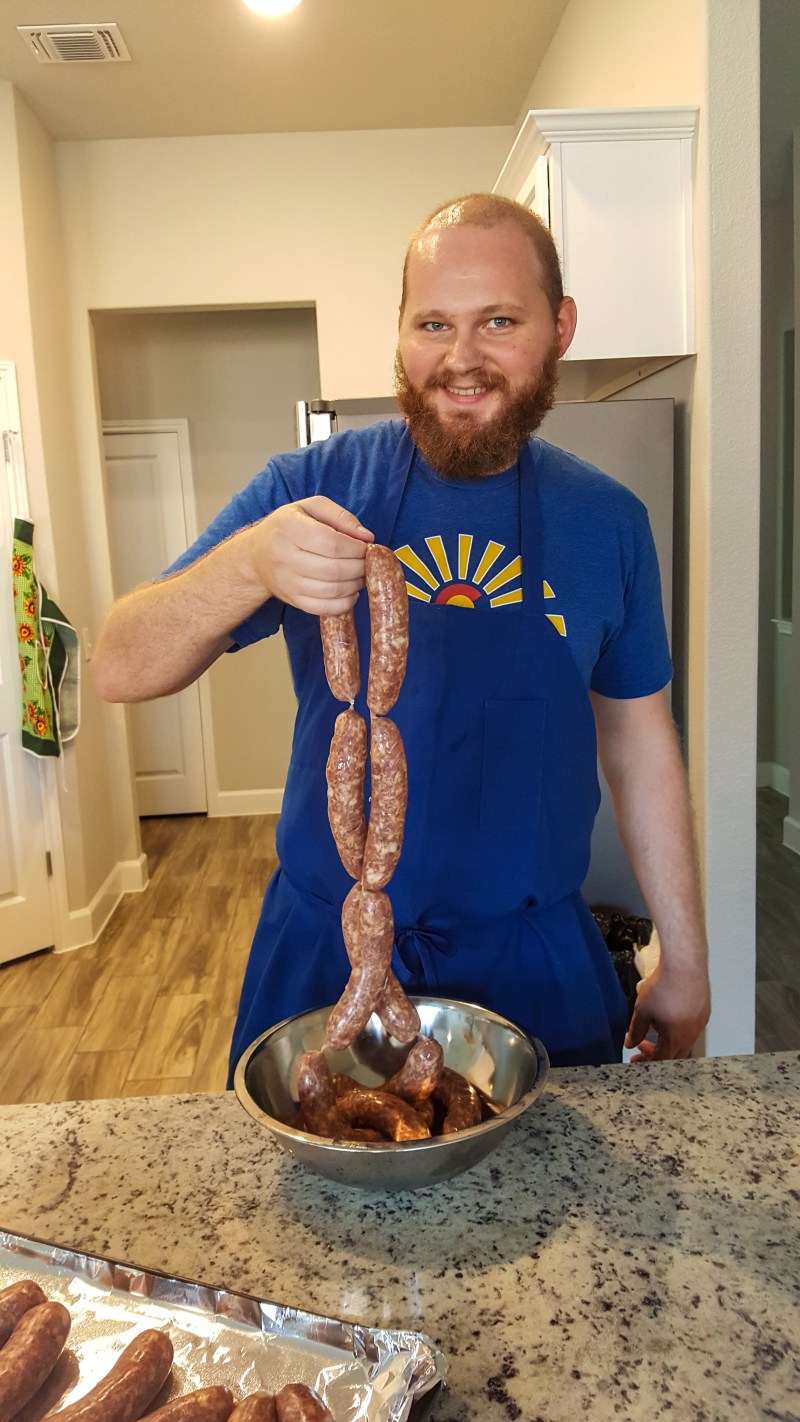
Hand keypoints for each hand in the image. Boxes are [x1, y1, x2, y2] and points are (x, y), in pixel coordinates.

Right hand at [245, 497, 373, 614]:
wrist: (256, 556)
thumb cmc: (288, 527)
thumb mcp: (310, 508)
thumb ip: (340, 516)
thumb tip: (367, 537)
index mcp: (290, 528)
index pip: (332, 543)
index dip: (356, 548)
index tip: (366, 547)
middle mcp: (285, 557)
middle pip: (334, 569)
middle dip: (360, 567)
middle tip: (367, 563)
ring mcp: (287, 582)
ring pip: (332, 590)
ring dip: (355, 585)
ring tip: (360, 575)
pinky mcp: (292, 600)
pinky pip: (324, 608)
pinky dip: (344, 603)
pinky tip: (350, 592)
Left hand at [625, 957, 710, 1060]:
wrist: (684, 965)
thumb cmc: (665, 986)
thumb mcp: (642, 1010)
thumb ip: (636, 1030)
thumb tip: (631, 1042)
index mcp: (676, 1038)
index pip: (661, 1060)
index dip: (647, 1061)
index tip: (637, 1059)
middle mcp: (691, 1034)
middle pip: (675, 1054)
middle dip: (658, 1053)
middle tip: (644, 1046)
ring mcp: (700, 1023)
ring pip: (684, 1040)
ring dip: (668, 1039)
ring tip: (654, 1026)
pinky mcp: (704, 1011)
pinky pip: (692, 1027)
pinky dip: (679, 1028)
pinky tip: (668, 1015)